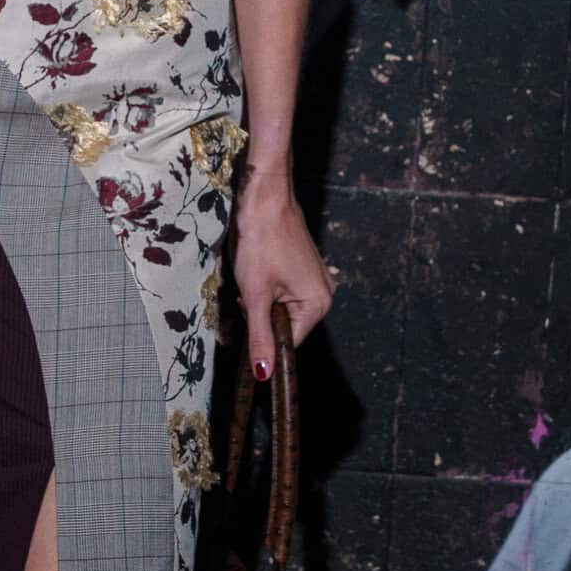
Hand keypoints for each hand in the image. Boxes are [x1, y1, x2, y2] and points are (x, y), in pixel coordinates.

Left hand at [229, 161, 335, 381]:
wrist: (264, 195)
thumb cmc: (260, 241)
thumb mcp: (255, 293)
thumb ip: (260, 336)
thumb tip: (264, 375)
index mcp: (318, 304)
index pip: (289, 342)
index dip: (263, 335)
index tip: (246, 314)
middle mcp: (324, 293)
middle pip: (285, 324)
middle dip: (261, 313)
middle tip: (249, 287)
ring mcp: (316, 278)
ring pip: (281, 306)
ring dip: (262, 298)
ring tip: (254, 273)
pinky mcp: (305, 265)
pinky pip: (284, 290)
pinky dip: (267, 285)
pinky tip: (258, 266)